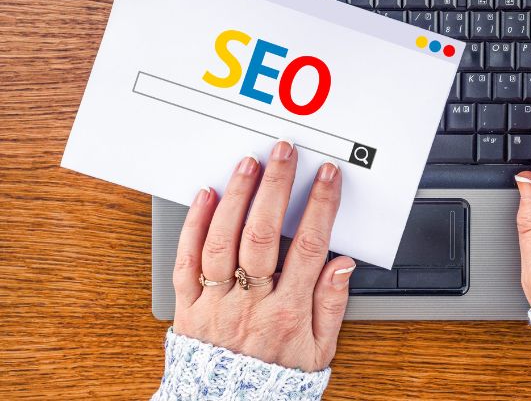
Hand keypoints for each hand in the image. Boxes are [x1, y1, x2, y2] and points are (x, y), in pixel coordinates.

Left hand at [171, 140, 355, 370]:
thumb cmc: (275, 379)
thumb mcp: (319, 351)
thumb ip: (331, 305)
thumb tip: (342, 265)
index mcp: (286, 313)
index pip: (307, 247)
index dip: (320, 206)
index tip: (326, 177)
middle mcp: (249, 303)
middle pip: (261, 235)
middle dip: (275, 187)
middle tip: (283, 154)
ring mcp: (215, 302)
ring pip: (222, 240)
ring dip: (236, 197)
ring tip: (248, 164)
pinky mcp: (188, 304)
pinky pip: (187, 260)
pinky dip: (194, 224)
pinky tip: (206, 196)